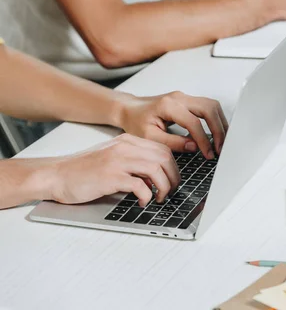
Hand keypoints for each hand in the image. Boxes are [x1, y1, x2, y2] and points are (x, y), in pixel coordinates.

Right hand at [44, 134, 179, 205]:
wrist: (56, 175)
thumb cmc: (83, 171)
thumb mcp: (113, 157)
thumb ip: (134, 161)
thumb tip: (157, 175)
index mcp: (127, 141)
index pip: (162, 148)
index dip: (173, 166)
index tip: (173, 179)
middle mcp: (125, 147)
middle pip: (164, 157)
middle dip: (173, 177)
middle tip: (171, 191)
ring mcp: (117, 161)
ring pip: (156, 169)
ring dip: (164, 187)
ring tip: (159, 197)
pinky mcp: (110, 177)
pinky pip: (141, 185)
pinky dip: (147, 195)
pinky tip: (143, 201)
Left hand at [116, 92, 227, 158]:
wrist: (129, 109)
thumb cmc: (135, 122)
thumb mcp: (149, 137)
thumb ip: (172, 142)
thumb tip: (194, 147)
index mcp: (168, 106)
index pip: (194, 122)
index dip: (204, 140)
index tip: (208, 153)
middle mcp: (179, 97)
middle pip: (209, 108)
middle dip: (218, 129)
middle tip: (220, 147)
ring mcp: (185, 97)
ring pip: (212, 105)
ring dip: (220, 123)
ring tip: (221, 141)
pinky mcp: (188, 100)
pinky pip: (208, 106)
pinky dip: (215, 119)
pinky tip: (216, 132)